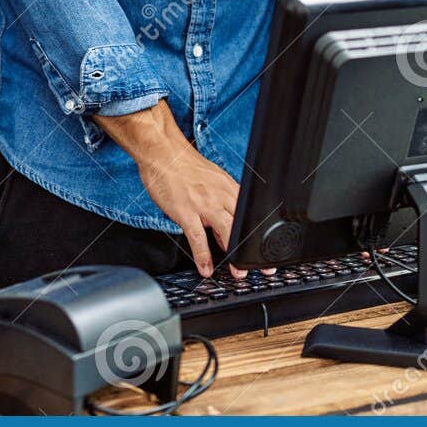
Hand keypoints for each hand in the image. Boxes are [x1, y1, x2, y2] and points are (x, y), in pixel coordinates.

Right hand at [95, 100, 254, 277]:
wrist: (163, 152)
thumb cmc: (184, 166)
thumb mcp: (212, 180)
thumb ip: (221, 202)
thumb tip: (227, 228)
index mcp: (229, 188)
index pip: (250, 214)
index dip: (259, 234)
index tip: (264, 249)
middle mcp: (220, 195)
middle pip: (242, 225)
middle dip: (251, 248)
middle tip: (256, 267)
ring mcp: (203, 204)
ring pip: (226, 231)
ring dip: (233, 255)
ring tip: (236, 273)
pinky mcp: (185, 211)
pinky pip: (197, 237)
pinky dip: (203, 256)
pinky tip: (205, 268)